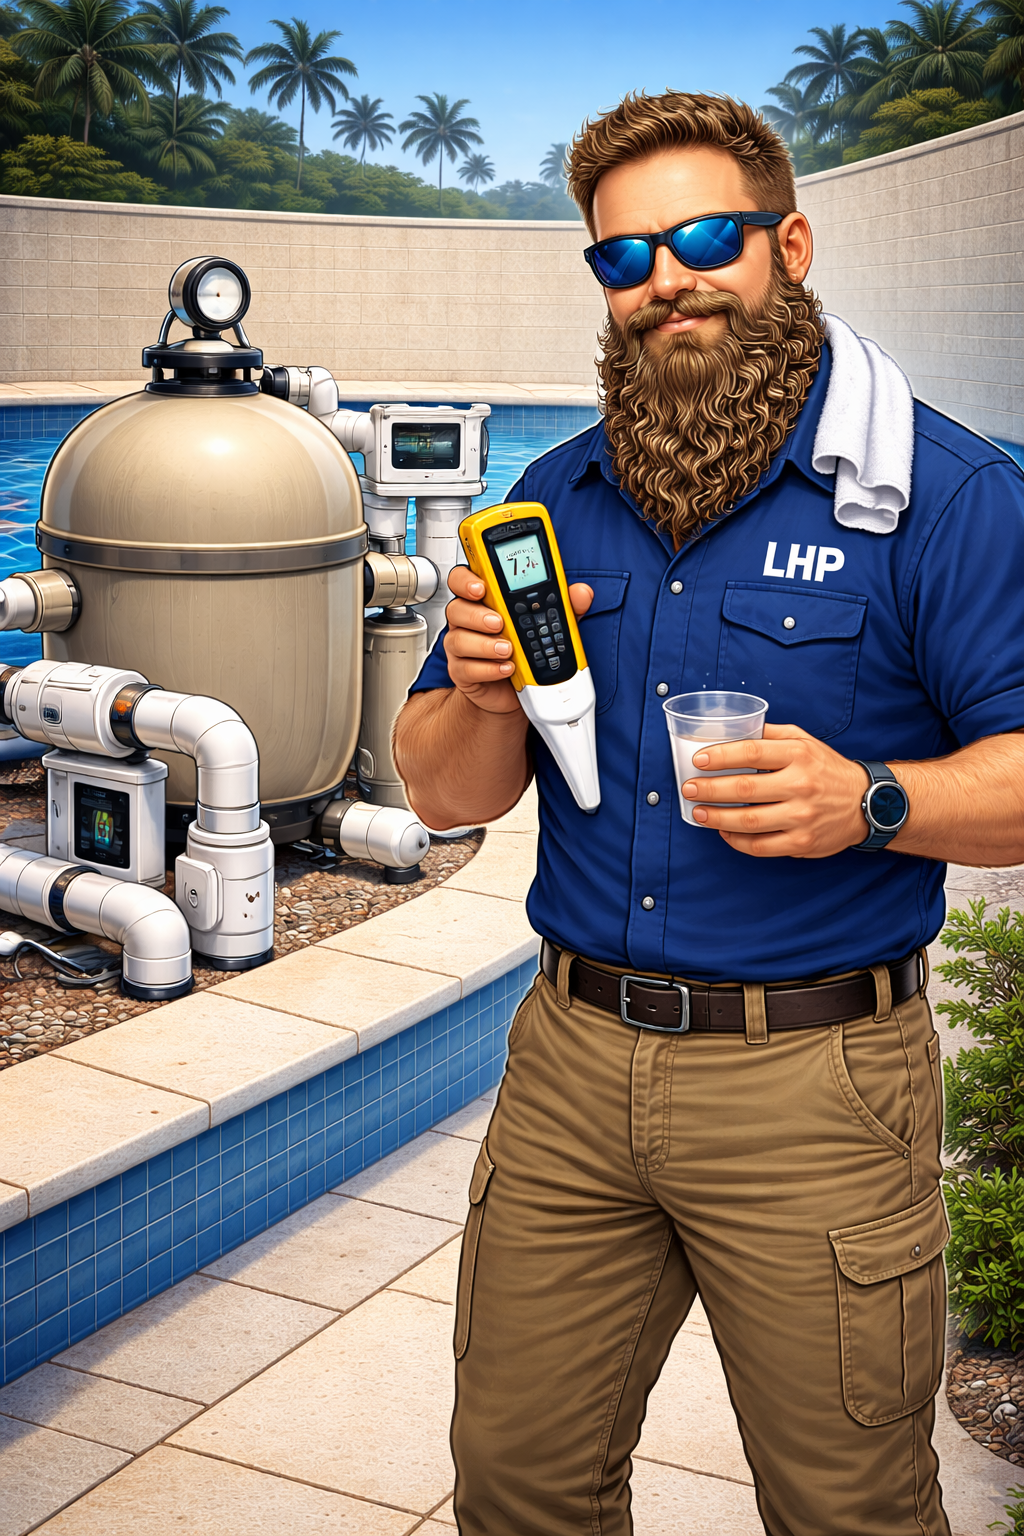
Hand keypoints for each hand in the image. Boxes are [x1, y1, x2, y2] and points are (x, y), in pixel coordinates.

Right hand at [443, 566, 593, 714]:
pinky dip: (488, 668)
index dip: (467, 580)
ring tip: (508, 649)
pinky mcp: (462, 672)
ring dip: (485, 644)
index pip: (464, 580)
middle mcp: (469, 620)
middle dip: (476, 614)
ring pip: (458, 638)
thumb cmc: (526, 650)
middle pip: (456, 607)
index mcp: (486, 600)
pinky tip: (506, 668)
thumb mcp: (551, 624)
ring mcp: (463, 646)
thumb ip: (566, 606)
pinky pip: (466, 668)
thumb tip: (581, 592)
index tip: (482, 586)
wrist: (516, 692)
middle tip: (499, 622)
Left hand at [681, 724, 868, 857]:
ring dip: (717, 818)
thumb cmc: (827, 770)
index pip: (751, 752)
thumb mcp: (805, 741)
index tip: (699, 760)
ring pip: (749, 821)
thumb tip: (733, 728)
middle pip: (744, 789)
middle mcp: (801, 785)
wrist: (869, 803)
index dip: (720, 756)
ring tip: (698, 812)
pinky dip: (737, 841)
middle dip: (709, 789)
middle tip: (689, 788)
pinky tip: (724, 832)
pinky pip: (761, 846)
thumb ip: (771, 734)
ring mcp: (802, 817)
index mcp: (799, 755)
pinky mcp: (802, 842)